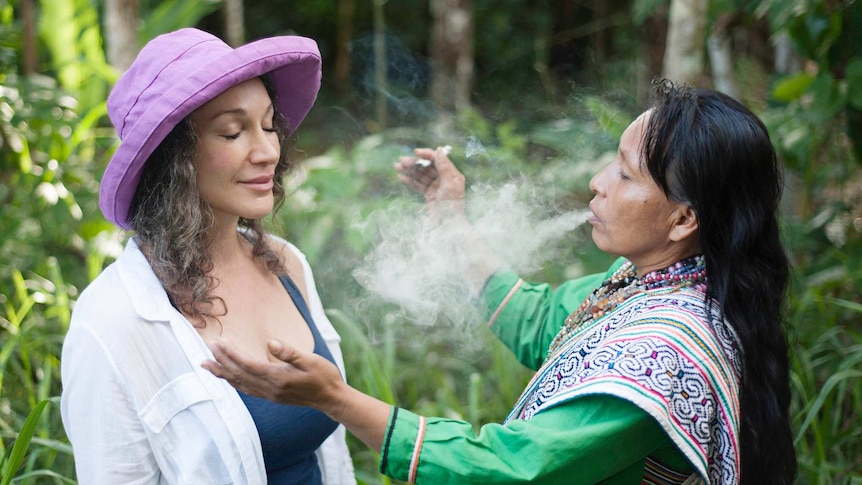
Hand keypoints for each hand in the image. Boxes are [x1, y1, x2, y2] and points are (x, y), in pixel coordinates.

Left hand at [202, 339, 346, 417]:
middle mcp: (270, 389)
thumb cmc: (324, 376)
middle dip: (222, 360)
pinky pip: (246, 389)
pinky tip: (227, 377)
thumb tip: (270, 343)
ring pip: (240, 384)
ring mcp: (270, 395)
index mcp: (278, 378)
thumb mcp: (311, 360)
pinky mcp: (272, 396)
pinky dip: (233, 382)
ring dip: (223, 373)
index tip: (220, 342)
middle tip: (209, 346)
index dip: (232, 354)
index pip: (248, 365)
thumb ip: (290, 352)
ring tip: (207, 364)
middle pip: (240, 374)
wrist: (331, 398)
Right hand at [395, 146, 466, 220]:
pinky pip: (418, 185)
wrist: (448, 225)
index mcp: (452, 174)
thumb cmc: (452, 206)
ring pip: (421, 175)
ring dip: (409, 170)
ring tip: (396, 167)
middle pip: (427, 167)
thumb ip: (444, 167)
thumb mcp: (449, 185)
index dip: (426, 155)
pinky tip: (401, 177)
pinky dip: (410, 180)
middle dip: (414, 163)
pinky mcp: (429, 195)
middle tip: (400, 160)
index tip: (415, 152)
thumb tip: (438, 150)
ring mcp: (436, 187)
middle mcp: (444, 179)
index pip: (438, 159)